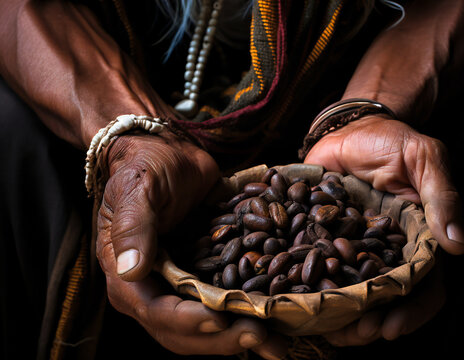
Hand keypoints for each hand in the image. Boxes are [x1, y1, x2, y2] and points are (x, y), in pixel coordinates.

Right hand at [95, 132, 287, 357]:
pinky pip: (225, 303)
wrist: (168, 153)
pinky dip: (247, 315)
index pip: (154, 310)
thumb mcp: (136, 189)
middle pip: (183, 331)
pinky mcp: (206, 275)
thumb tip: (131, 271)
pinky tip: (276, 322)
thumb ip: (132, 227)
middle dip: (220, 339)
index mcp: (128, 274)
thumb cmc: (147, 166)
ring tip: (275, 343)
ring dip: (238, 337)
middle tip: (258, 335)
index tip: (219, 320)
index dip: (186, 321)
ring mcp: (182, 285)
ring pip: (207, 326)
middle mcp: (154, 288)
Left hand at [304, 115, 463, 343]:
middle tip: (353, 334)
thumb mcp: (424, 159)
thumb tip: (458, 245)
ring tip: (328, 328)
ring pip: (350, 291)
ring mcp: (353, 248)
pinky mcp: (323, 239)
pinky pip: (317, 267)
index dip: (411, 311)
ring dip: (341, 315)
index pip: (423, 284)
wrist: (350, 129)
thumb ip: (441, 196)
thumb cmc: (392, 141)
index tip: (389, 328)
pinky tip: (299, 299)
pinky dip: (311, 286)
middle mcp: (385, 251)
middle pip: (384, 298)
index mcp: (415, 240)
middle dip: (370, 322)